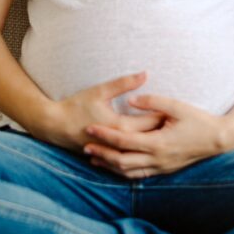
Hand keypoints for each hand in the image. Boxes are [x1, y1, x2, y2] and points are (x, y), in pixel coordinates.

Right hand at [42, 71, 166, 154]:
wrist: (55, 126)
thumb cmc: (76, 106)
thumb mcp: (100, 91)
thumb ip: (123, 83)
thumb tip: (145, 74)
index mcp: (120, 126)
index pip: (149, 123)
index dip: (164, 116)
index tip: (178, 111)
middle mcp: (118, 142)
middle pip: (148, 138)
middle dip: (163, 131)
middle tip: (178, 123)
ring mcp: (113, 151)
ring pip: (140, 152)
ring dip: (153, 144)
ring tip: (168, 136)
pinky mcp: (107, 156)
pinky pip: (129, 159)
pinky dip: (140, 155)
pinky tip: (149, 150)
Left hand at [83, 94, 232, 177]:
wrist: (218, 140)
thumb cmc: (198, 119)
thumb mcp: (176, 105)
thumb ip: (151, 102)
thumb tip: (130, 99)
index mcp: (158, 142)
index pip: (123, 141)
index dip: (104, 135)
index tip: (90, 128)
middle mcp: (157, 159)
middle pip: (121, 160)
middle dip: (102, 154)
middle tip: (85, 147)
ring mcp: (161, 167)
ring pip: (129, 172)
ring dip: (110, 166)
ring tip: (95, 159)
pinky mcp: (165, 170)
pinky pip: (139, 175)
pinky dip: (124, 172)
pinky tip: (116, 166)